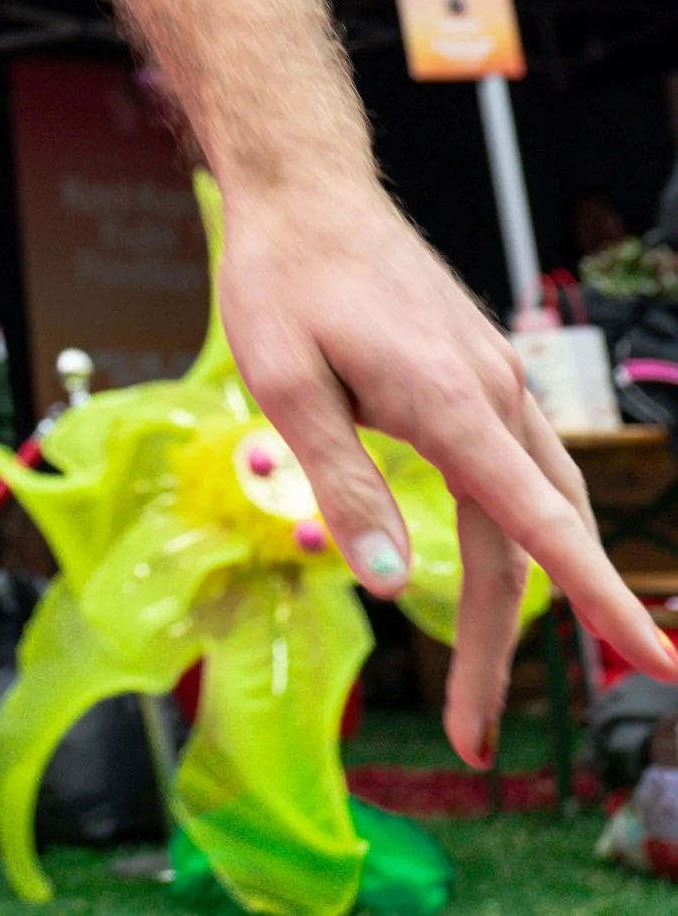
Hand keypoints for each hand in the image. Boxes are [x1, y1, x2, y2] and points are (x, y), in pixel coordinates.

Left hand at [218, 173, 677, 762]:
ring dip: (510, 598)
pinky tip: (448, 551)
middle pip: (527, 543)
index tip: (656, 664)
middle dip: (503, 645)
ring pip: (530, 509)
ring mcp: (492, 380)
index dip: (603, 599)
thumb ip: (343, 483)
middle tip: (469, 738)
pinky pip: (507, 468)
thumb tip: (394, 584)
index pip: (543, 524)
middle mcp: (492, 394)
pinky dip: (500, 531)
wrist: (303, 185)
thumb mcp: (284, 383)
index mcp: (451, 403)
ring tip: (469, 680)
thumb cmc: (284, 277)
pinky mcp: (477, 373)